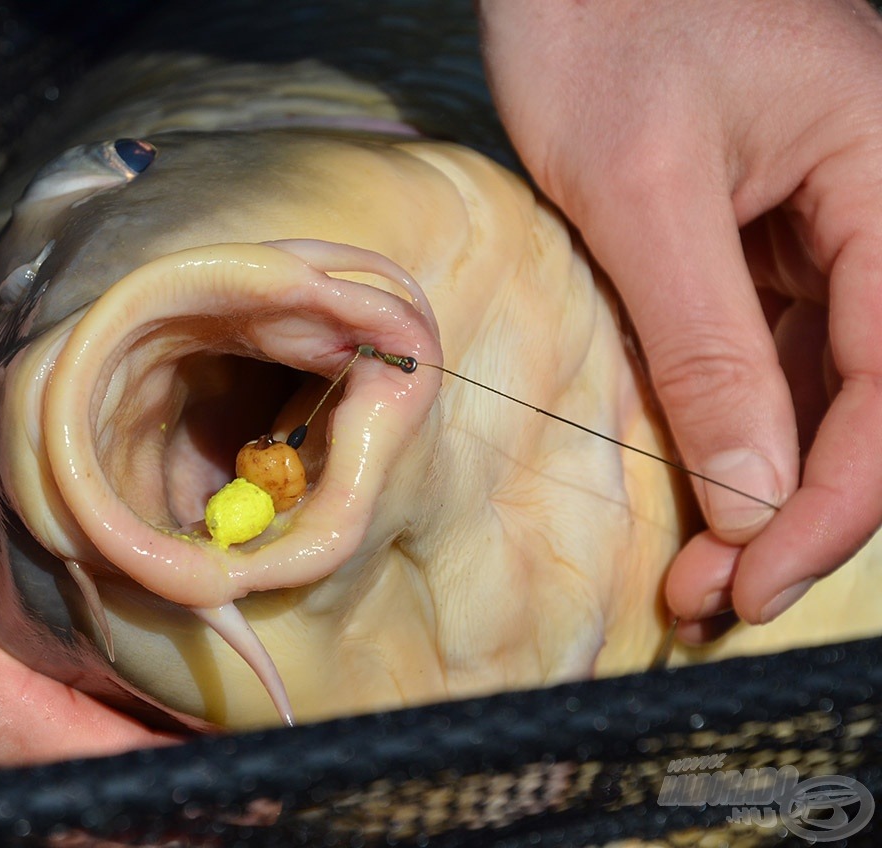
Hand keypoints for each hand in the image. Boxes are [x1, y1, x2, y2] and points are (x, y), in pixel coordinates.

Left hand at [479, 1, 881, 638]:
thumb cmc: (597, 23)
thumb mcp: (644, 191)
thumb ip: (708, 345)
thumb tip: (756, 497)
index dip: (834, 502)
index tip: (755, 582)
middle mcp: (876, 204)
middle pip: (869, 395)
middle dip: (797, 507)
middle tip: (712, 594)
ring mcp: (818, 222)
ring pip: (818, 383)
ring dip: (761, 481)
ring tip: (693, 568)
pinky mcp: (753, 234)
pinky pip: (764, 348)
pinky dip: (728, 423)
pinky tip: (688, 483)